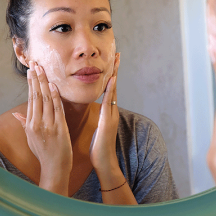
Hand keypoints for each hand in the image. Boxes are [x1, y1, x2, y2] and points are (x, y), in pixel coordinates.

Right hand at [13, 61, 72, 195]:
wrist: (54, 168)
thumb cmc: (43, 153)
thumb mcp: (30, 139)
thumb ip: (24, 124)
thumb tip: (15, 114)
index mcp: (30, 125)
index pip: (31, 100)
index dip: (31, 85)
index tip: (31, 72)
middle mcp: (37, 124)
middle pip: (36, 97)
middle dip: (36, 79)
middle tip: (35, 64)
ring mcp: (48, 126)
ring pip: (45, 100)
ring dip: (44, 83)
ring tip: (42, 70)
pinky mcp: (59, 129)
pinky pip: (57, 110)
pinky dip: (55, 97)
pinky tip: (53, 86)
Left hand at [89, 53, 119, 173]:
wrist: (104, 162)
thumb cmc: (98, 147)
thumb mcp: (97, 127)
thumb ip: (99, 116)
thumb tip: (99, 108)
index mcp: (107, 111)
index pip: (109, 89)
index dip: (110, 74)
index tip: (111, 61)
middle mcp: (112, 110)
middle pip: (114, 86)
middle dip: (115, 70)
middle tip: (117, 54)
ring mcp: (112, 115)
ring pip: (113, 91)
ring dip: (115, 75)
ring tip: (116, 61)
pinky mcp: (108, 121)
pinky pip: (109, 102)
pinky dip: (111, 91)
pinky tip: (111, 80)